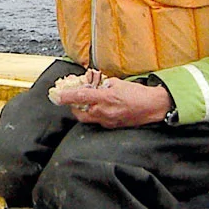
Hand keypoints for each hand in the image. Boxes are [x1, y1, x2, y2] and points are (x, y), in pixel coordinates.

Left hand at [54, 76, 170, 129]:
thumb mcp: (118, 82)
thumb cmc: (138, 93)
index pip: (80, 97)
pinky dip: (95, 114)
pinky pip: (97, 121)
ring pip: (87, 117)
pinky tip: (101, 107)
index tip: (56, 95)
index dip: (66, 96)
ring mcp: (107, 121)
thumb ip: (102, 83)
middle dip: (73, 105)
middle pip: (79, 112)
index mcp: (105, 98)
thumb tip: (91, 82)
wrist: (153, 107)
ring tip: (89, 102)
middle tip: (74, 97)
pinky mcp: (111, 126)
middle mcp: (104, 111)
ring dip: (84, 110)